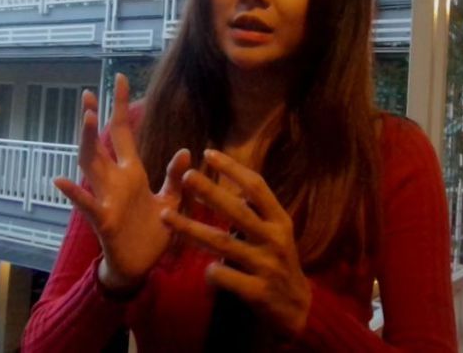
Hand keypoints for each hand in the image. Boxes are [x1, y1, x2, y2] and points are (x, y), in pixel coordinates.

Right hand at [54, 74, 190, 290]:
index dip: (121, 106)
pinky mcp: (104, 220)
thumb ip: (173, 176)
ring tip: (87, 119)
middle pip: (101, 143)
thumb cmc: (152, 233)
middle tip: (89, 93)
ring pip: (91, 166)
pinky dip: (74, 193)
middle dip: (96, 118)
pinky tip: (60, 180)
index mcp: (132, 173)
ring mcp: (106, 197)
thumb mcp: (170, 201)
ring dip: (88, 143)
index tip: (120, 78)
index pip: (123, 132)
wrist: (140, 265)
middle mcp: (115, 180)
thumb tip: (186, 150)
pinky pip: (87, 204)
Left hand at [161, 149, 310, 336]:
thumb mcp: (276, 232)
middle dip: (211, 192)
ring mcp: (266, 266)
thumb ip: (256, 209)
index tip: (208, 153)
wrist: (296, 309)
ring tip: (166, 217)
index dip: (233, 168)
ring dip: (191, 229)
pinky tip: (199, 267)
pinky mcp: (257, 291)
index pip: (257, 187)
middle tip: (187, 176)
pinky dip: (209, 270)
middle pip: (238, 211)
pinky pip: (223, 277)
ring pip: (222, 244)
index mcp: (280, 220)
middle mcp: (275, 239)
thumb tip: (230, 177)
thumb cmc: (277, 261)